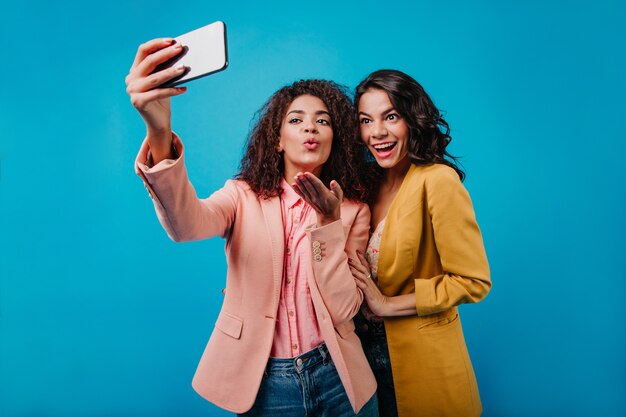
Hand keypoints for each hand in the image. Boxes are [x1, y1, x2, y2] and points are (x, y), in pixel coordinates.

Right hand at [125, 38, 187, 159]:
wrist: (159, 123)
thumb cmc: (163, 99)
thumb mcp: (164, 81)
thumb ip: (166, 68)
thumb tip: (181, 53)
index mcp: (135, 70)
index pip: (143, 50)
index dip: (157, 44)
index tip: (172, 41)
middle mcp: (131, 79)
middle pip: (149, 61)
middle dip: (166, 54)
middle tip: (181, 49)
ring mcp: (133, 91)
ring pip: (154, 78)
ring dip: (171, 72)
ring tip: (185, 68)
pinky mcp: (139, 102)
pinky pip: (158, 93)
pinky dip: (172, 90)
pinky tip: (184, 88)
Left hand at [292, 172, 341, 225]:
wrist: (328, 215)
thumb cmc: (334, 203)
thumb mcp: (339, 196)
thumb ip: (337, 188)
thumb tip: (333, 181)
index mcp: (324, 195)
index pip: (317, 185)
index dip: (312, 179)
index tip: (306, 173)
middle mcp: (317, 197)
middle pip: (309, 187)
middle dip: (304, 180)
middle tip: (299, 173)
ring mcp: (311, 199)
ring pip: (304, 190)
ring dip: (299, 183)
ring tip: (295, 177)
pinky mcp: (308, 201)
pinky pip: (302, 195)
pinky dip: (297, 190)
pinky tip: (293, 185)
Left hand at [349, 251, 388, 316]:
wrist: (384, 306)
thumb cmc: (375, 298)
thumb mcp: (369, 289)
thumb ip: (364, 283)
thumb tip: (357, 278)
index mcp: (370, 279)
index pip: (366, 267)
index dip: (362, 259)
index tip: (357, 251)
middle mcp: (370, 281)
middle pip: (363, 269)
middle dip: (356, 262)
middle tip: (349, 257)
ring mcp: (369, 286)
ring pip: (362, 276)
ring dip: (355, 270)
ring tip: (349, 265)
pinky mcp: (369, 293)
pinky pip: (363, 286)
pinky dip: (358, 281)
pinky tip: (353, 279)